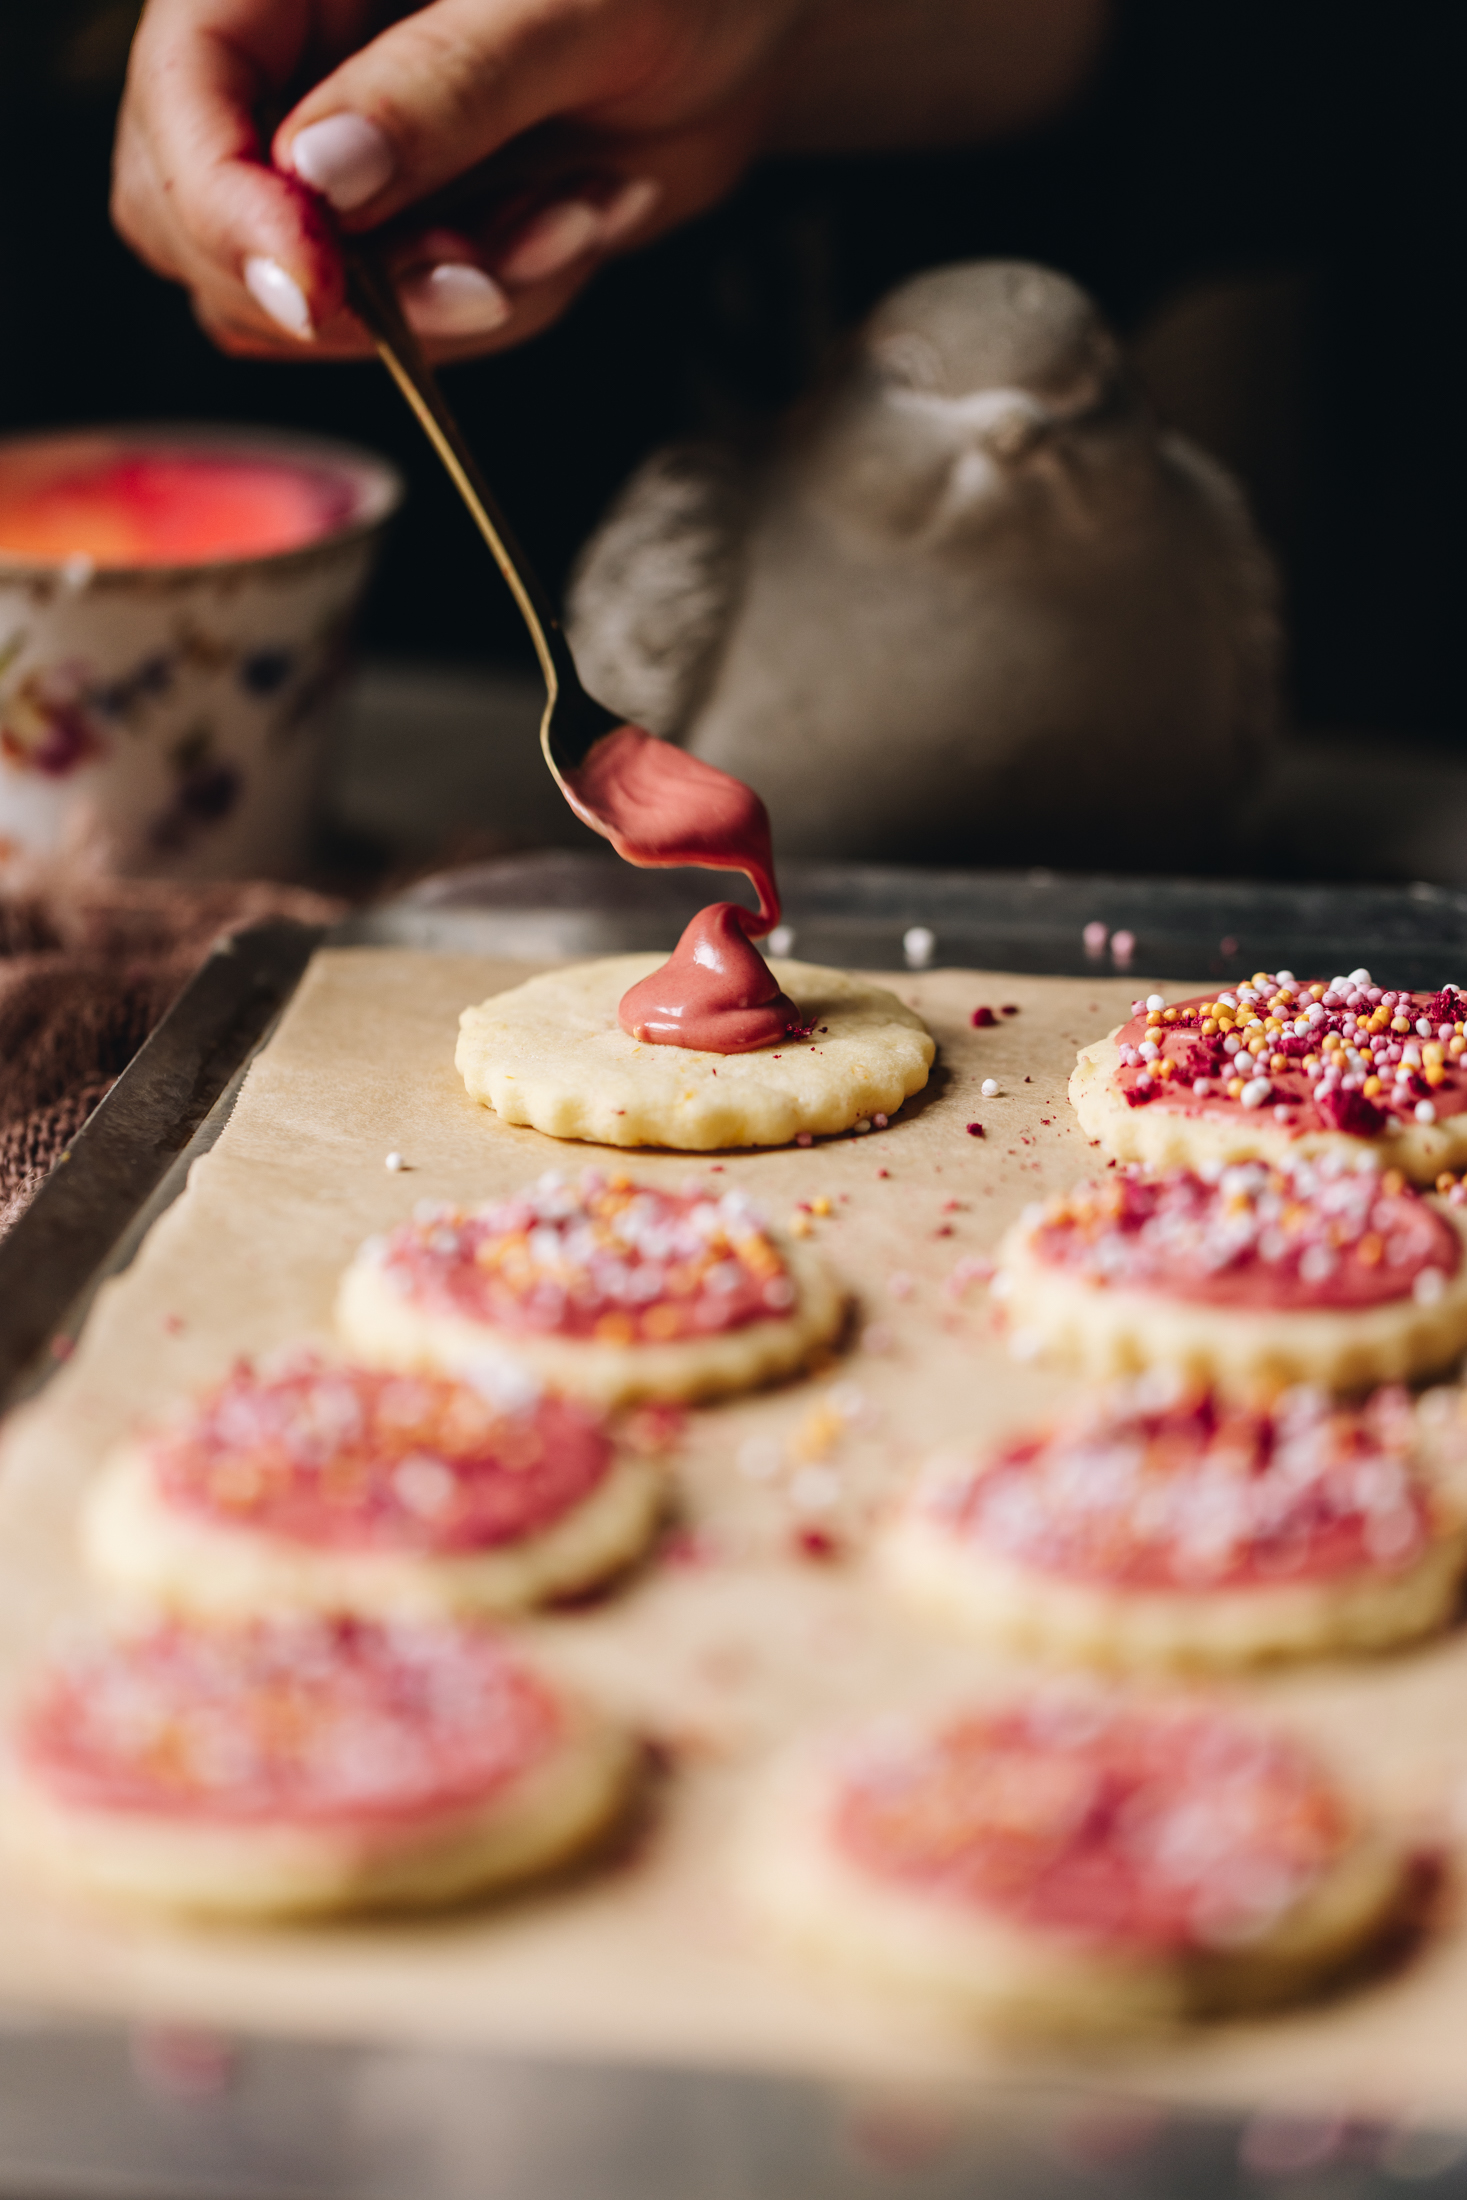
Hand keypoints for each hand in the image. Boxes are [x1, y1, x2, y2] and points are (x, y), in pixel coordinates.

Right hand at [112, 0, 812, 360]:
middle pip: (196, 227)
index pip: (180, 97)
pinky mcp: (411, 234)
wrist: (751, 18)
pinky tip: (588, 207)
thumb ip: (443, 85)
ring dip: (458, 296)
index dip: (226, 208)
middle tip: (483, 271)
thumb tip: (318, 175)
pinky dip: (514, 296)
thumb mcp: (569, 1)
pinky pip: (417, 330)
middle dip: (343, 288)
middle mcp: (290, 64)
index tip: (318, 287)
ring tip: (579, 204)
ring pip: (314, 307)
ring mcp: (344, 161)